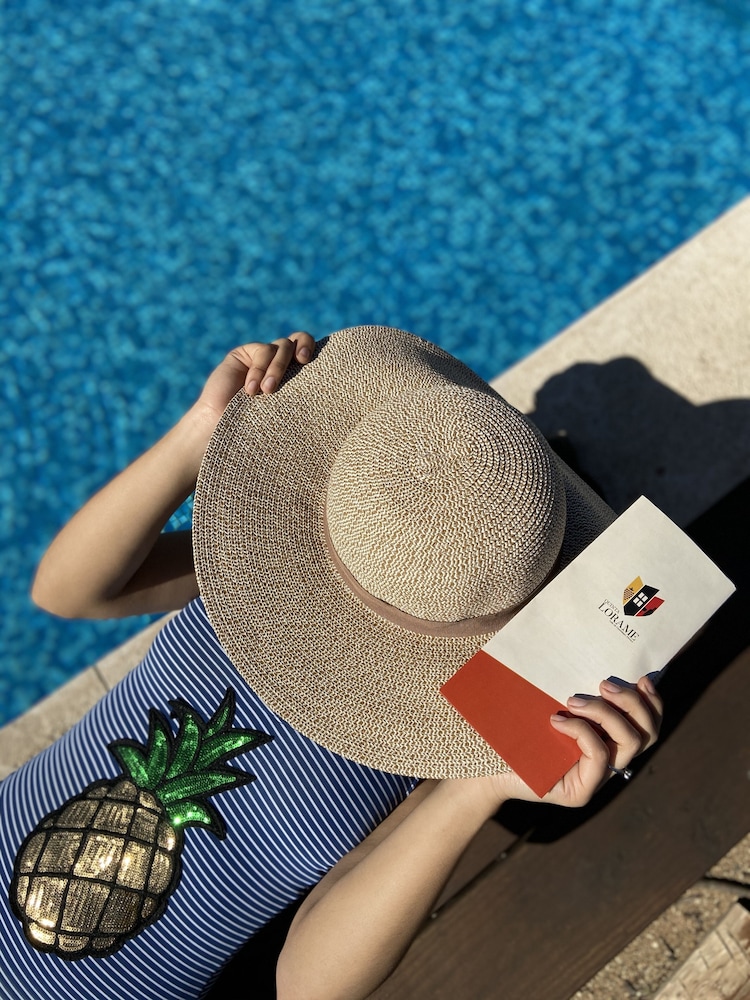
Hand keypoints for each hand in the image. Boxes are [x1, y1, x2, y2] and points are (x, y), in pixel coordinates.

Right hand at [193, 332, 314, 429]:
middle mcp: (280, 363)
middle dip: (303, 345)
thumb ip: (300, 393)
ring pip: (280, 347)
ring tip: (266, 392)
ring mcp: (262, 357)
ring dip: (276, 369)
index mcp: (295, 376)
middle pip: (298, 339)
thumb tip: (328, 383)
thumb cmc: (256, 429)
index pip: (309, 352)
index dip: (311, 347)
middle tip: (303, 360)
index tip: (308, 361)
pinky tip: (250, 390)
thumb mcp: (285, 409)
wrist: (221, 428)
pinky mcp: (244, 354)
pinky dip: (259, 369)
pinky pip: (261, 351)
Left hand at [487, 674, 662, 808]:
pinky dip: (582, 732)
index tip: (641, 678)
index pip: (649, 724)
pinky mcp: (580, 793)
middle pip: (648, 733)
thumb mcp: (550, 700)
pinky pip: (599, 756)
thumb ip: (574, 687)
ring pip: (630, 743)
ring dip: (606, 714)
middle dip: (632, 703)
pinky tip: (556, 720)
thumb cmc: (517, 725)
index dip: (653, 702)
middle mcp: (610, 760)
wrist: (488, 763)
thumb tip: (589, 650)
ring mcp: (597, 779)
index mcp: (610, 738)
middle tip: (602, 685)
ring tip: (573, 701)